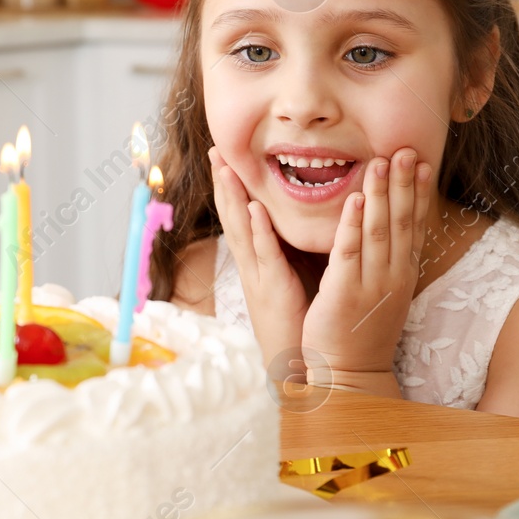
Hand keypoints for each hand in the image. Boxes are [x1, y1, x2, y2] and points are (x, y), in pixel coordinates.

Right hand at [209, 147, 304, 364]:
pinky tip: (253, 210)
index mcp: (258, 263)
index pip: (241, 217)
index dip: (232, 187)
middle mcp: (252, 267)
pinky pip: (264, 256)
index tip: (225, 157)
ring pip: (241, 231)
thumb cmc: (302, 323)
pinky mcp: (274, 291)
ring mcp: (259, 278)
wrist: (299, 369)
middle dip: (223, 183)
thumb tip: (301, 223)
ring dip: (231, 198)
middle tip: (215, 150)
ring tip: (225, 168)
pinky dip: (258, 232)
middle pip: (232, 217)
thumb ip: (293, 252)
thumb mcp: (295, 278)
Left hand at [302, 148, 433, 391]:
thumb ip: (388, 262)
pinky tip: (352, 200)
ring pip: (377, 230)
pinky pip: (348, 252)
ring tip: (381, 162)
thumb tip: (394, 234)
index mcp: (401, 274)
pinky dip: (351, 225)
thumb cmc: (362, 333)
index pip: (414, 226)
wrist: (351, 375)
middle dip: (403, 183)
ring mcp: (370, 284)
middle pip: (401, 221)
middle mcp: (392, 276)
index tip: (423, 162)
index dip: (419, 193)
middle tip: (406, 149)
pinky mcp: (343, 292)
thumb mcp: (384, 293)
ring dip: (379, 194)